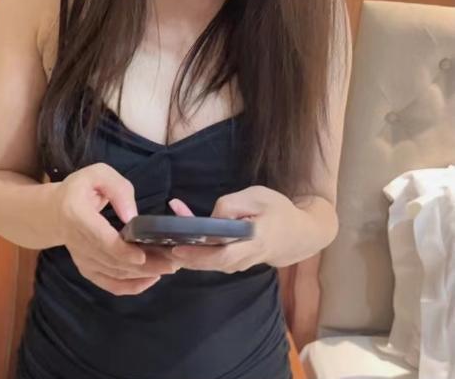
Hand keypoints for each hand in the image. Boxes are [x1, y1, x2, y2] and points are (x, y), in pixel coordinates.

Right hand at [54, 162, 179, 294]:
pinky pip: (109, 284)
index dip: (121, 250)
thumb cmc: (81, 188)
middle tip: (172, 262)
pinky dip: (130, 286)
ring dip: (142, 275)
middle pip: (111, 260)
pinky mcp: (87, 269)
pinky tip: (151, 279)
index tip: (142, 256)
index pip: (99, 238)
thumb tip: (132, 216)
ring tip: (168, 267)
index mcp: (76, 215)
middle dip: (143, 265)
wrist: (54, 211)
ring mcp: (81, 260)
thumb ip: (118, 190)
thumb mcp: (99, 174)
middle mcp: (77, 242)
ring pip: (113, 274)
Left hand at [167, 186, 295, 271]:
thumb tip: (210, 219)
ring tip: (165, 243)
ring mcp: (240, 264)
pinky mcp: (236, 263)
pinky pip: (214, 261)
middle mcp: (245, 258)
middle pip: (211, 264)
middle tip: (162, 247)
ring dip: (188, 255)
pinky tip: (181, 241)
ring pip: (210, 264)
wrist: (297, 234)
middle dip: (185, 257)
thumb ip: (231, 205)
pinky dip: (197, 253)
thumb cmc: (277, 210)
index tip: (177, 246)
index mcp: (253, 241)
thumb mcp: (257, 196)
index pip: (223, 255)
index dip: (199, 253)